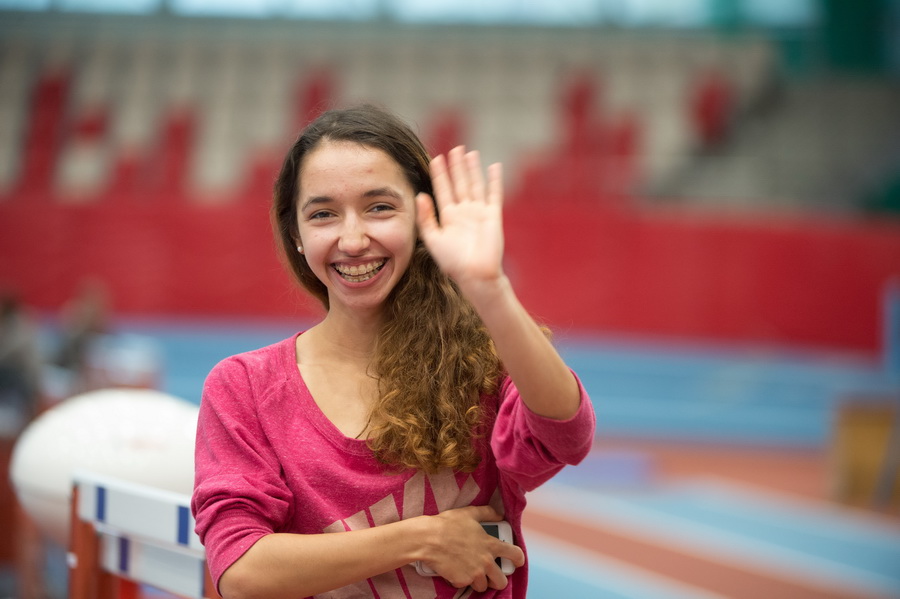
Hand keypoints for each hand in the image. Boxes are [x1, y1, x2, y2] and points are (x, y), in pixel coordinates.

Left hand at [416, 146, 504, 291]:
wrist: (475, 275)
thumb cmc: (453, 262)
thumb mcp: (433, 239)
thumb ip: (426, 217)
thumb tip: (421, 195)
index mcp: (448, 217)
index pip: (442, 190)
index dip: (439, 174)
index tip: (435, 159)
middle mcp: (463, 212)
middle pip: (459, 183)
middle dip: (456, 167)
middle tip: (454, 148)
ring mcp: (479, 212)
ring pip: (475, 185)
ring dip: (472, 169)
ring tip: (469, 153)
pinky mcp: (493, 216)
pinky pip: (494, 194)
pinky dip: (495, 180)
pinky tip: (494, 166)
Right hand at [418, 505, 524, 591]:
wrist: (429, 539)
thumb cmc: (448, 524)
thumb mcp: (469, 513)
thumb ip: (487, 513)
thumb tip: (499, 514)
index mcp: (491, 545)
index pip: (515, 555)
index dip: (518, 560)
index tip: (517, 562)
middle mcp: (486, 562)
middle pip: (501, 581)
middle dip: (498, 579)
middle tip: (491, 574)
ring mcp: (474, 574)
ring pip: (483, 586)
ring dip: (479, 581)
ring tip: (471, 572)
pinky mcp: (461, 581)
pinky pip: (465, 585)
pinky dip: (462, 580)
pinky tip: (455, 570)